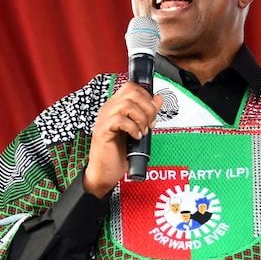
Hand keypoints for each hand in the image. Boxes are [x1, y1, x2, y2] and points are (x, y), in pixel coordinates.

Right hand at [83, 82, 162, 197]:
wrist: (104, 172)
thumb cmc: (117, 152)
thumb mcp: (137, 129)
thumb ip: (146, 113)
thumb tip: (158, 99)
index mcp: (116, 107)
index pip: (131, 87)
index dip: (146, 97)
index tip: (152, 113)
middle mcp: (109, 109)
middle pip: (131, 92)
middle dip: (147, 107)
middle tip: (150, 123)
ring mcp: (104, 119)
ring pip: (127, 104)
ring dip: (141, 118)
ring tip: (142, 131)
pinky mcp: (103, 131)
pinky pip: (119, 120)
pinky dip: (132, 128)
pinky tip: (136, 137)